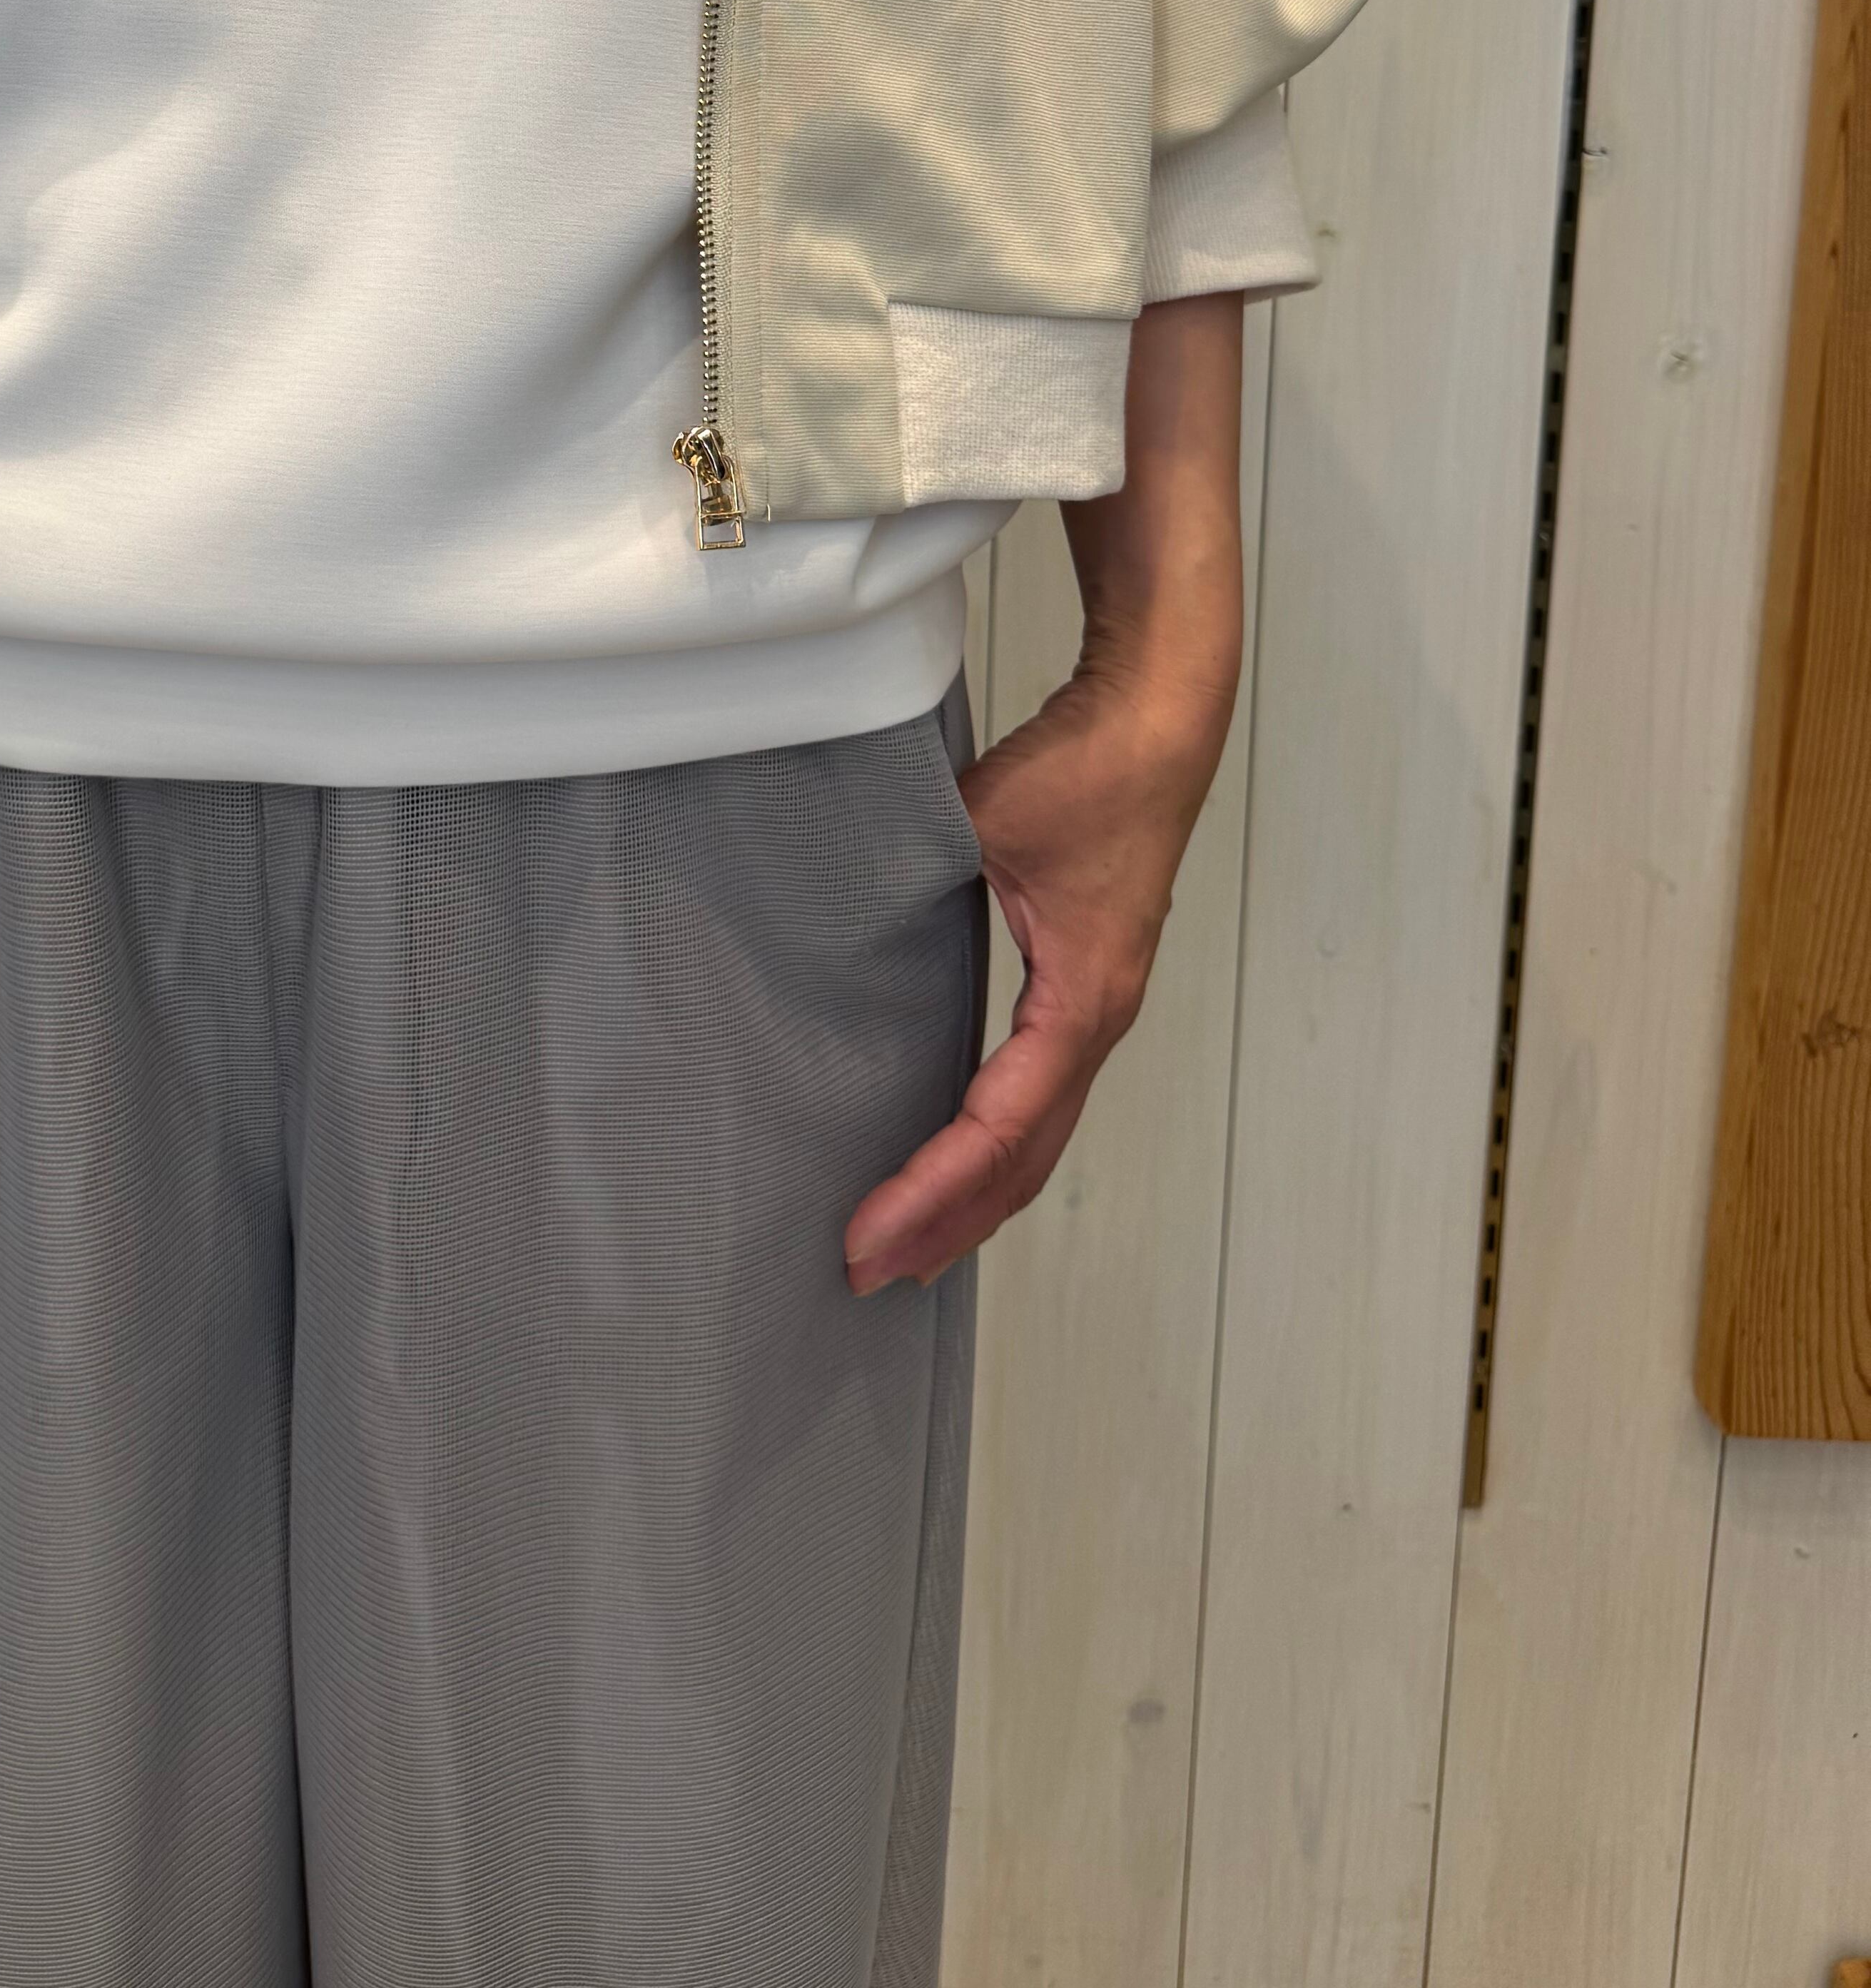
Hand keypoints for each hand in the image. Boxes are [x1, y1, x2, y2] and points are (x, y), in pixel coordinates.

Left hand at [841, 289, 1246, 1293]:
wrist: (1163, 715)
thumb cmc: (1089, 765)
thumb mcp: (982, 820)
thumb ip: (909, 869)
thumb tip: (824, 911)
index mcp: (1080, 998)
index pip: (999, 1126)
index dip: (932, 1191)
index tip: (867, 1237)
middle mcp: (1100, 1017)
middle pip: (1025, 1159)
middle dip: (949, 1223)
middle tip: (869, 1272)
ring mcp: (1099, 1002)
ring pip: (1040, 1132)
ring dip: (978, 1194)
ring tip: (909, 1244)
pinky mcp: (1087, 978)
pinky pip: (1040, 1088)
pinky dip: (997, 1139)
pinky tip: (956, 1151)